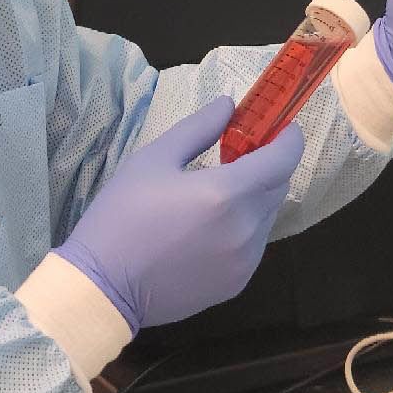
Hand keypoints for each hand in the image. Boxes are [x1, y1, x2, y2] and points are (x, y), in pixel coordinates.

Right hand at [54, 97, 303, 332]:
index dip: (288, 139)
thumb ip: (198, 129)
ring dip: (254, 199)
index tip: (282, 126)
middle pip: (277, 187)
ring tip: (215, 196)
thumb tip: (228, 105)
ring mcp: (244, 261)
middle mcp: (245, 228)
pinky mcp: (236, 284)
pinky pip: (254, 246)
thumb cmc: (122, 216)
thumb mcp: (153, 160)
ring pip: (267, 217)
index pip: (282, 160)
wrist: (103, 287)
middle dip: (266, 167)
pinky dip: (243, 229)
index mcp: (226, 193)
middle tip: (237, 156)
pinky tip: (209, 229)